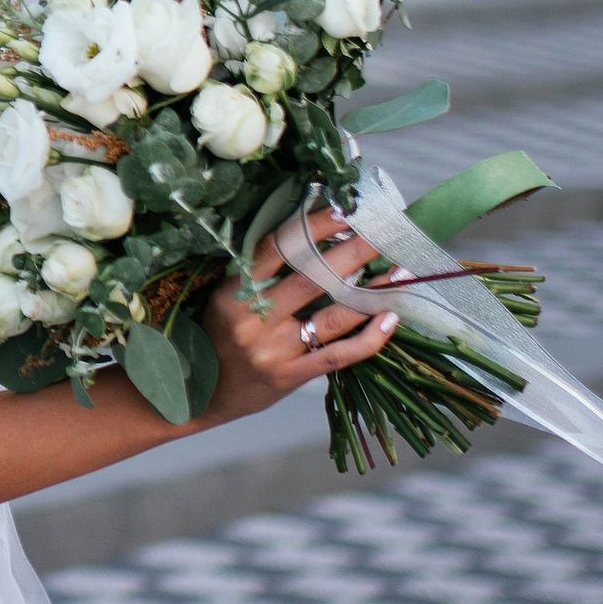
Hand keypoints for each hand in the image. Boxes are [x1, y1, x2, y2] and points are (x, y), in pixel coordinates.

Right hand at [200, 222, 399, 424]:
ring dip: (372, 294)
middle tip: (384, 232)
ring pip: (332, 317)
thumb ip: (257, 274)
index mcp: (233, 291)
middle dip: (353, 252)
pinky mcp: (291, 376)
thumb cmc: (219, 337)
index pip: (276, 249)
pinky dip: (369, 338)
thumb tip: (308, 235)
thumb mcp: (224, 299)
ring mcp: (274, 350)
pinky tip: (391, 319)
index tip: (344, 210)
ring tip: (400, 273)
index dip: (311, 227)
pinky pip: (338, 355)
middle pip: (312, 279)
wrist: (202, 393)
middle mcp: (252, 319)